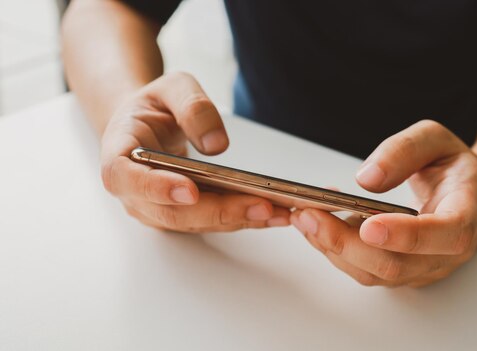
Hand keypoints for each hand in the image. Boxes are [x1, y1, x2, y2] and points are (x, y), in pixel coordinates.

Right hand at [100, 72, 290, 232]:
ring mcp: (157, 210)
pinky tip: (276, 213)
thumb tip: (216, 145)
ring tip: (281, 211)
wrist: (147, 126)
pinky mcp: (182, 216)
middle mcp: (135, 193)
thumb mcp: (171, 88)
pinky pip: (212, 221)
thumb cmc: (154, 107)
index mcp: (118, 157)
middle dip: (220, 211)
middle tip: (262, 205)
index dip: (156, 188)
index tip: (190, 189)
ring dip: (240, 220)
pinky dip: (243, 218)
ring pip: (197, 222)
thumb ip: (192, 107)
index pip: (127, 178)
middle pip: (173, 212)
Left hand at [291, 120, 476, 286]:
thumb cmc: (453, 167)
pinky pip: (367, 271)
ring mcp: (424, 269)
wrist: (469, 196)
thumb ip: (405, 150)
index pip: (444, 235)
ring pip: (375, 274)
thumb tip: (367, 179)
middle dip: (346, 243)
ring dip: (334, 249)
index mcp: (466, 216)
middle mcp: (447, 253)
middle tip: (310, 215)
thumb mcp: (435, 139)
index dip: (407, 236)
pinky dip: (338, 251)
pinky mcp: (403, 273)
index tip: (369, 225)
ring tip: (305, 217)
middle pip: (396, 265)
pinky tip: (320, 225)